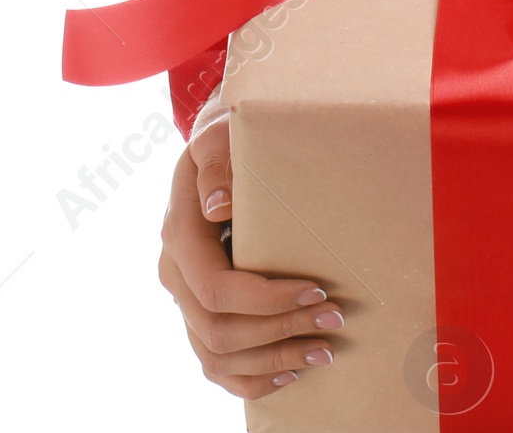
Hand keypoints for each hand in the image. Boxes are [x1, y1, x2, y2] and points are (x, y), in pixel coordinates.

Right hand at [157, 103, 344, 399]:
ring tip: (324, 350)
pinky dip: (249, 377)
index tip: (318, 289)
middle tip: (336, 318)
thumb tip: (219, 206)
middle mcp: (176, 273)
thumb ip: (218, 161)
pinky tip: (289, 374)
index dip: (267, 300)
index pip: (217, 289)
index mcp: (180, 235)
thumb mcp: (220, 135)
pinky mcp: (198, 310)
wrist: (219, 146)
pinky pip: (213, 362)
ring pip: (216, 355)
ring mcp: (184, 296)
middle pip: (219, 329)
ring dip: (273, 360)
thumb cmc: (228, 137)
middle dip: (281, 331)